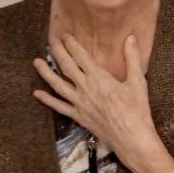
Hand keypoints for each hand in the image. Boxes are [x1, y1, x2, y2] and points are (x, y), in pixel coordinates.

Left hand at [32, 33, 161, 164]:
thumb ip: (132, 58)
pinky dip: (47, 100)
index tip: (65, 35)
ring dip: (46, 72)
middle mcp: (85, 88)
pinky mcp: (78, 116)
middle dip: (57, 51)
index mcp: (99, 77)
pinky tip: (37, 93)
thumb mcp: (137, 82)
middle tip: (51, 41)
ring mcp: (79, 103)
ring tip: (36, 62)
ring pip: (57, 84)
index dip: (72, 44)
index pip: (81, 56)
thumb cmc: (136, 110)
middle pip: (66, 66)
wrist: (131, 137)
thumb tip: (131, 38)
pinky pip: (59, 107)